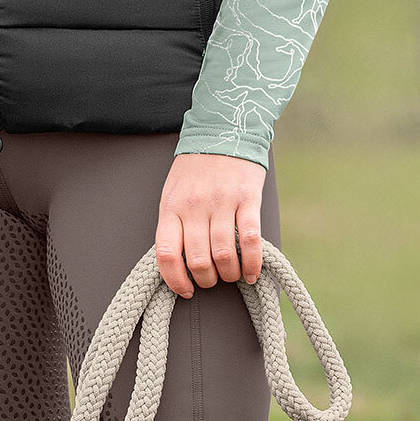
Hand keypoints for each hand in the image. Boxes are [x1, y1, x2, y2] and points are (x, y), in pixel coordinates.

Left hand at [155, 151, 265, 296]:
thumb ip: (174, 224)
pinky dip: (252, 264)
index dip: (175, 281)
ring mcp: (221, 202)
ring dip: (229, 274)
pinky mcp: (247, 198)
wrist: (222, 130)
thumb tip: (177, 265)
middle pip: (199, 261)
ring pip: (224, 255)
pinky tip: (251, 272)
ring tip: (232, 274)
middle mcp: (194, 206)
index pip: (167, 254)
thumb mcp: (173, 192)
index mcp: (172, 206)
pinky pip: (250, 240)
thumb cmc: (195, 168)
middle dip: (207, 280)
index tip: (186, 290)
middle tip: (213, 279)